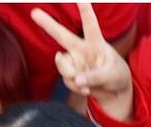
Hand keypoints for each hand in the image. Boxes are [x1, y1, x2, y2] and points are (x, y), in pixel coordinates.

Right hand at [31, 3, 131, 119]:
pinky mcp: (68, 73)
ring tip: (88, 84)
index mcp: (96, 43)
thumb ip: (94, 77)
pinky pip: (66, 81)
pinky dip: (76, 88)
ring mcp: (73, 61)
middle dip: (48, 24)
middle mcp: (81, 49)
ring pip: (63, 66)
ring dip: (73, 77)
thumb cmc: (116, 76)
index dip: (85, 12)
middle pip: (62, 35)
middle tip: (34, 12)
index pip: (90, 25)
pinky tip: (86, 88)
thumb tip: (77, 80)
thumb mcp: (112, 76)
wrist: (111, 90)